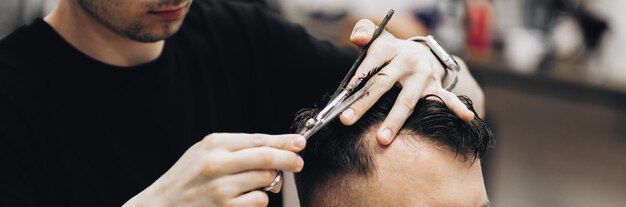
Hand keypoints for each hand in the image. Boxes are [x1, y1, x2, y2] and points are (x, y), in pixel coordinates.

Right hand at [124, 133, 305, 206]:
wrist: (162, 205)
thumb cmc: (188, 177)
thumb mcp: (206, 152)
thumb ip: (238, 148)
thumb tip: (277, 146)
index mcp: (215, 144)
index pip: (258, 139)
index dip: (284, 141)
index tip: (300, 143)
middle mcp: (217, 163)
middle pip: (266, 157)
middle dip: (289, 159)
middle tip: (298, 163)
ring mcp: (221, 187)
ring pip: (265, 181)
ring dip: (269, 183)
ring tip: (254, 183)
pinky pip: (258, 202)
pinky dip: (258, 200)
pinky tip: (243, 198)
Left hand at [339, 19, 474, 144]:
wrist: (419, 52)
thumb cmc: (390, 51)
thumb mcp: (377, 37)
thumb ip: (363, 32)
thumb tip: (357, 37)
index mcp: (389, 48)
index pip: (368, 67)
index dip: (353, 84)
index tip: (339, 102)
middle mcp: (407, 61)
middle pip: (383, 84)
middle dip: (364, 103)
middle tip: (347, 120)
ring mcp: (423, 75)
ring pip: (407, 100)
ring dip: (395, 120)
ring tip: (382, 138)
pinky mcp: (435, 86)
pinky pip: (446, 98)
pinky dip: (456, 107)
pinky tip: (466, 117)